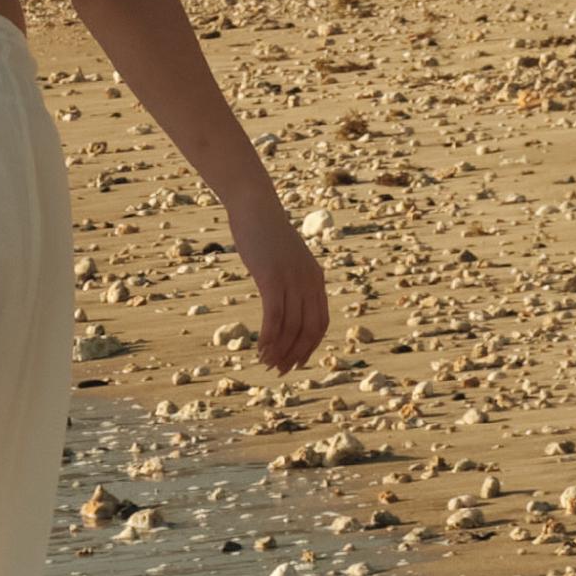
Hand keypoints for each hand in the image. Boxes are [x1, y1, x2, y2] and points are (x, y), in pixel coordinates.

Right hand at [228, 199, 326, 370]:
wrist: (255, 205)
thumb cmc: (266, 232)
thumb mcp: (286, 258)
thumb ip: (292, 278)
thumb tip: (286, 301)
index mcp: (316, 279)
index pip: (320, 323)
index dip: (309, 347)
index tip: (294, 363)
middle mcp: (309, 281)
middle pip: (308, 330)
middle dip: (294, 354)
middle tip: (278, 370)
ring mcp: (292, 279)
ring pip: (291, 326)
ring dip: (278, 349)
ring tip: (265, 362)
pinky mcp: (272, 277)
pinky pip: (274, 315)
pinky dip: (269, 336)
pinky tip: (260, 348)